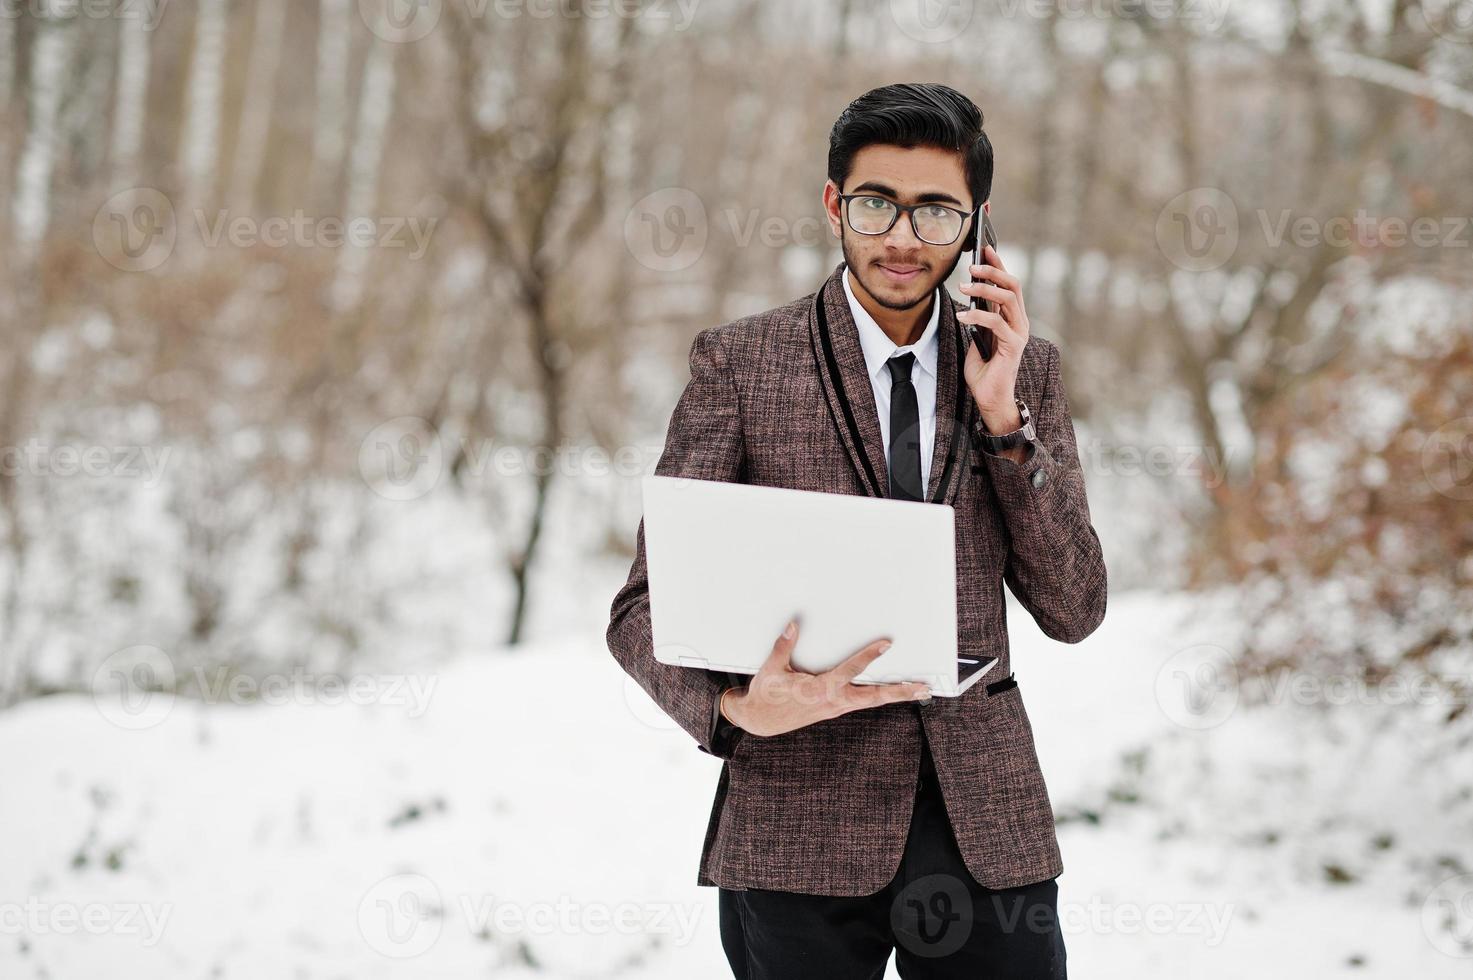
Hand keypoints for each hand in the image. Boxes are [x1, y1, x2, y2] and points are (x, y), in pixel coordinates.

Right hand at [722, 620, 930, 737]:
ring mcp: (836, 707)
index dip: (868, 657)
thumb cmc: (766, 695)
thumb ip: (783, 646)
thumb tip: (793, 626)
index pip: (849, 671)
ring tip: (917, 690)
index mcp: (819, 690)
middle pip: (873, 697)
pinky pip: (862, 702)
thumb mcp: (771, 670)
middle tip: (922, 687)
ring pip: (871, 701)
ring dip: (894, 695)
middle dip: (899, 692)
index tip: (885, 645)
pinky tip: (890, 692)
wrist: (760, 721)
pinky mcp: (834, 708)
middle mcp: (833, 702)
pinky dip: (879, 697)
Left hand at [958, 243, 1029, 434]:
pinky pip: (996, 322)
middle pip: (1013, 286)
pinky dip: (977, 314)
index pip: (1008, 284)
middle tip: (972, 265)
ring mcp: (1019, 333)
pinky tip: (962, 314)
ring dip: (985, 288)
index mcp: (1012, 318)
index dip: (999, 264)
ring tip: (964, 286)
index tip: (984, 247)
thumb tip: (969, 296)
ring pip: (1008, 299)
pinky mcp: (1013, 346)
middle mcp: (1020, 322)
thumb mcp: (977, 337)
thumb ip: (978, 318)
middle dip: (993, 270)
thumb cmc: (983, 370)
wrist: (991, 398)